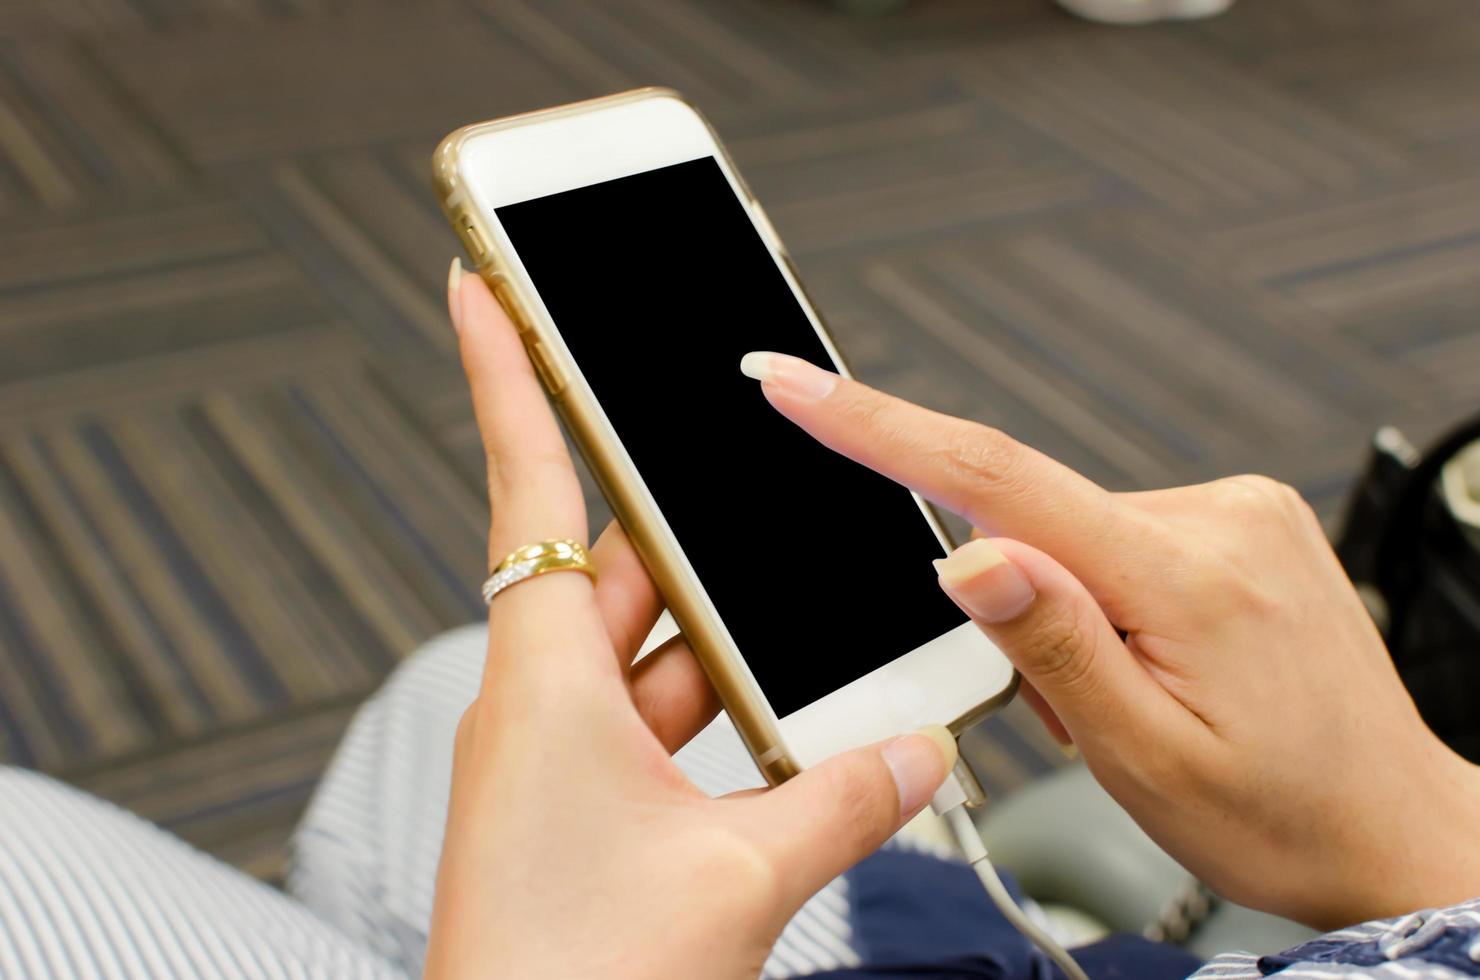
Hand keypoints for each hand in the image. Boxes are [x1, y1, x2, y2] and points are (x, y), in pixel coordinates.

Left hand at [422, 268, 955, 978]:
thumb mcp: (741, 875)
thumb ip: (847, 797)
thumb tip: (920, 748)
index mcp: (543, 678)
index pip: (527, 488)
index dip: (507, 376)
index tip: (480, 287)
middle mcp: (539, 702)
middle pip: (622, 569)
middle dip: (691, 526)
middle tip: (740, 465)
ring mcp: (560, 760)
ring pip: (654, 654)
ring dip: (727, 640)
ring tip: (807, 615)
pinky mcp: (587, 812)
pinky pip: (662, 725)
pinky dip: (725, 714)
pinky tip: (795, 727)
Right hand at [739, 350, 1479, 929]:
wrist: (1390, 825)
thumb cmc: (1278, 812)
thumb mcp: (1142, 760)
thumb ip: (1051, 646)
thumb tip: (966, 554)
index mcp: (1183, 574)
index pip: (996, 478)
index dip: (876, 426)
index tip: (794, 383)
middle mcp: (1216, 514)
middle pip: (1030, 522)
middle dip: (1017, 611)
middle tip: (1080, 707)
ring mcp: (1234, 509)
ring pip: (1072, 536)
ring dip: (1068, 612)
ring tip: (1137, 695)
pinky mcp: (1237, 517)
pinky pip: (1119, 536)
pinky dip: (1106, 594)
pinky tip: (1160, 658)